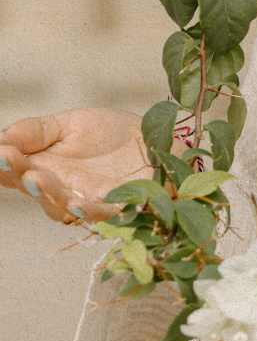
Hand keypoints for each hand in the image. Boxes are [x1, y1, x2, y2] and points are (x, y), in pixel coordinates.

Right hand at [0, 109, 153, 226]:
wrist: (158, 139)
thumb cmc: (111, 134)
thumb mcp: (69, 124)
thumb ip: (35, 131)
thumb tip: (0, 138)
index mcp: (44, 169)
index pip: (13, 171)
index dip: (2, 164)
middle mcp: (61, 191)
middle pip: (34, 191)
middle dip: (20, 176)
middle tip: (10, 160)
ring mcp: (88, 203)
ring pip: (62, 208)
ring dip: (48, 195)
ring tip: (37, 180)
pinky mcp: (119, 210)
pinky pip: (101, 216)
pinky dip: (87, 211)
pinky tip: (76, 203)